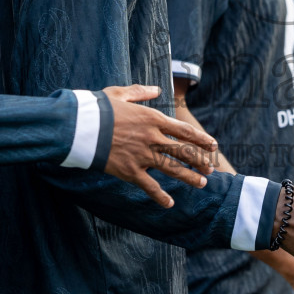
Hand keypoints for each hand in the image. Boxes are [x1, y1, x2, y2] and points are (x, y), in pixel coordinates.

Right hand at [102, 84, 218, 205]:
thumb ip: (140, 92)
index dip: (201, 139)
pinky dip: (160, 196)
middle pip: (184, 151)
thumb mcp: (120, 94)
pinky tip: (170, 204)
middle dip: (200, 160)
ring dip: (189, 177)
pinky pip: (150, 186)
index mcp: (153, 119)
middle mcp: (152, 138)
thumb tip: (157, 90)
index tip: (213, 145)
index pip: (185, 131)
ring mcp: (143, 156)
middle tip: (211, 168)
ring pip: (173, 169)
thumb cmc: (98, 108)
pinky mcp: (130, 171)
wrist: (79, 126)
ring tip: (202, 183)